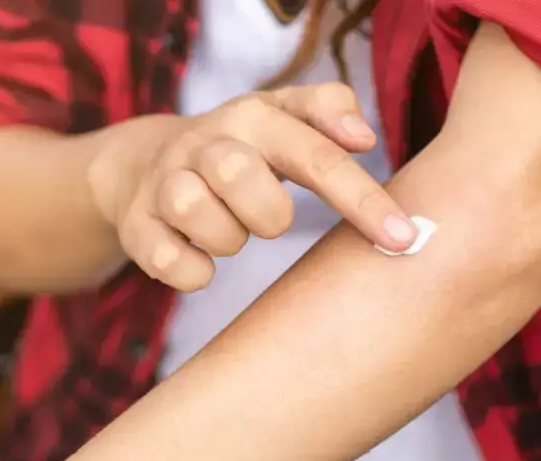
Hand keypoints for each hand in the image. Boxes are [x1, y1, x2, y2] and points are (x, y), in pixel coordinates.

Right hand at [89, 82, 416, 291]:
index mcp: (254, 117)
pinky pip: (169, 261)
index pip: (315, 152)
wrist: (147, 165)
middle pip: (239, 175)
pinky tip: (200, 260)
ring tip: (230, 232)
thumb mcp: (284, 117)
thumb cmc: (244, 150)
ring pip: (196, 213)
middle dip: (266, 214)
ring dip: (226, 238)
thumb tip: (363, 134)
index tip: (403, 238)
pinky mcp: (137, 225)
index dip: (360, 197)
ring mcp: (164, 183)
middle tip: (268, 219)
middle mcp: (205, 142)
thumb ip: (329, 109)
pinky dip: (193, 271)